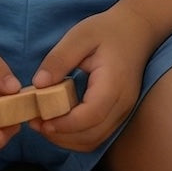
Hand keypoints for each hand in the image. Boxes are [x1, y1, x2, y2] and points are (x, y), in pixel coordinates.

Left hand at [28, 1, 156, 151]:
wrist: (136, 30)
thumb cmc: (107, 30)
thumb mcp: (79, 37)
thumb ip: (59, 60)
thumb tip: (38, 85)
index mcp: (113, 84)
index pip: (91, 115)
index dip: (65, 124)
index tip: (41, 120)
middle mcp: (122, 104)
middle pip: (92, 135)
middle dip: (61, 135)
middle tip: (35, 123)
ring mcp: (123, 112)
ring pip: (95, 140)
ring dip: (67, 139)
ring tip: (43, 125)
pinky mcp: (119, 114)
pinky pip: (98, 134)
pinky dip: (77, 136)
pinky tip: (60, 123)